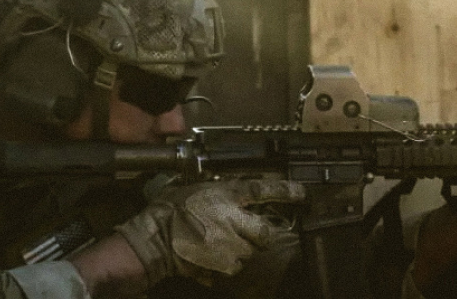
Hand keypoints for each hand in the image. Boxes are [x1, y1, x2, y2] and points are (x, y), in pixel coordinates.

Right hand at [115, 179, 304, 287]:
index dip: (286, 191)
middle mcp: (233, 221)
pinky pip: (232, 268)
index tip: (302, 194)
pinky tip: (211, 257)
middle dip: (260, 234)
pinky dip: (226, 265)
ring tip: (220, 244)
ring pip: (249, 253)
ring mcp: (229, 247)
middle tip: (247, 232)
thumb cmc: (170, 209)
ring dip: (240, 250)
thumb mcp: (193, 188)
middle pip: (264, 233)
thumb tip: (228, 190)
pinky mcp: (221, 267)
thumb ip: (215, 189)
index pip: (263, 191)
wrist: (154, 237)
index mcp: (227, 197)